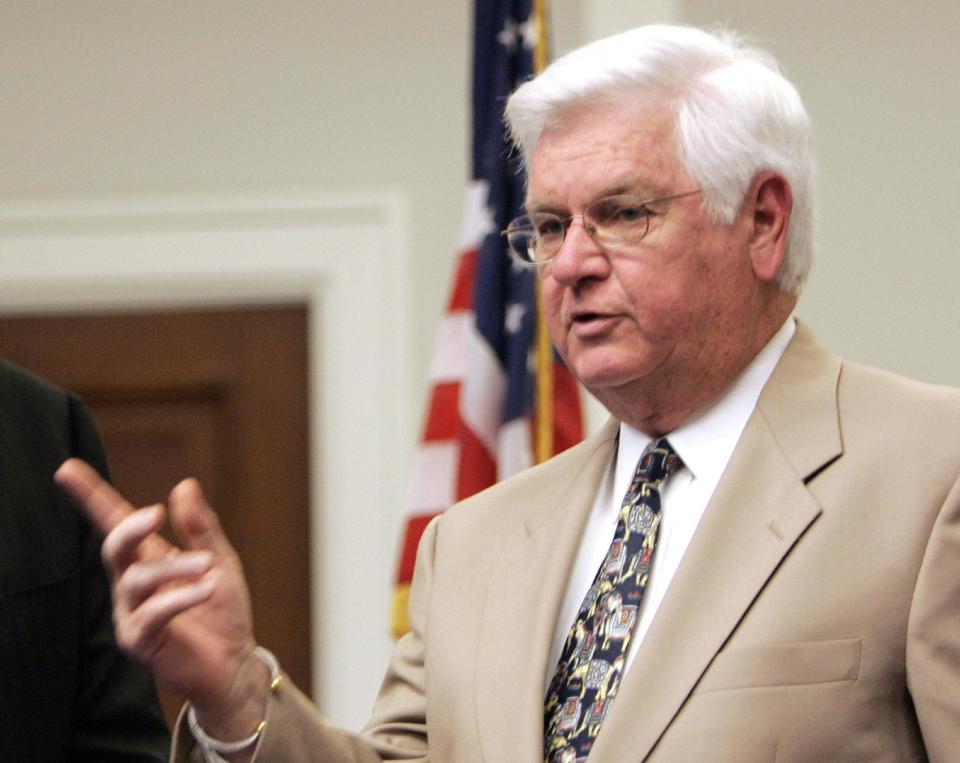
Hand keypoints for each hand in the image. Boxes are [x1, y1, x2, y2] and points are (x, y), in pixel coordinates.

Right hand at [55, 459, 269, 737]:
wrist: (234, 661)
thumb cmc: (222, 609)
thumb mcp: (220, 559)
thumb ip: (201, 527)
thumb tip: (184, 485)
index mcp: (149, 557)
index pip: (114, 521)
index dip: (91, 495)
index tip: (68, 468)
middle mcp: (131, 582)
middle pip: (113, 547)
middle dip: (129, 528)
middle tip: (155, 514)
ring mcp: (131, 612)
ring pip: (137, 580)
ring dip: (175, 569)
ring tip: (209, 566)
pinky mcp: (138, 640)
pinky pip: (154, 612)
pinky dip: (181, 596)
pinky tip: (207, 587)